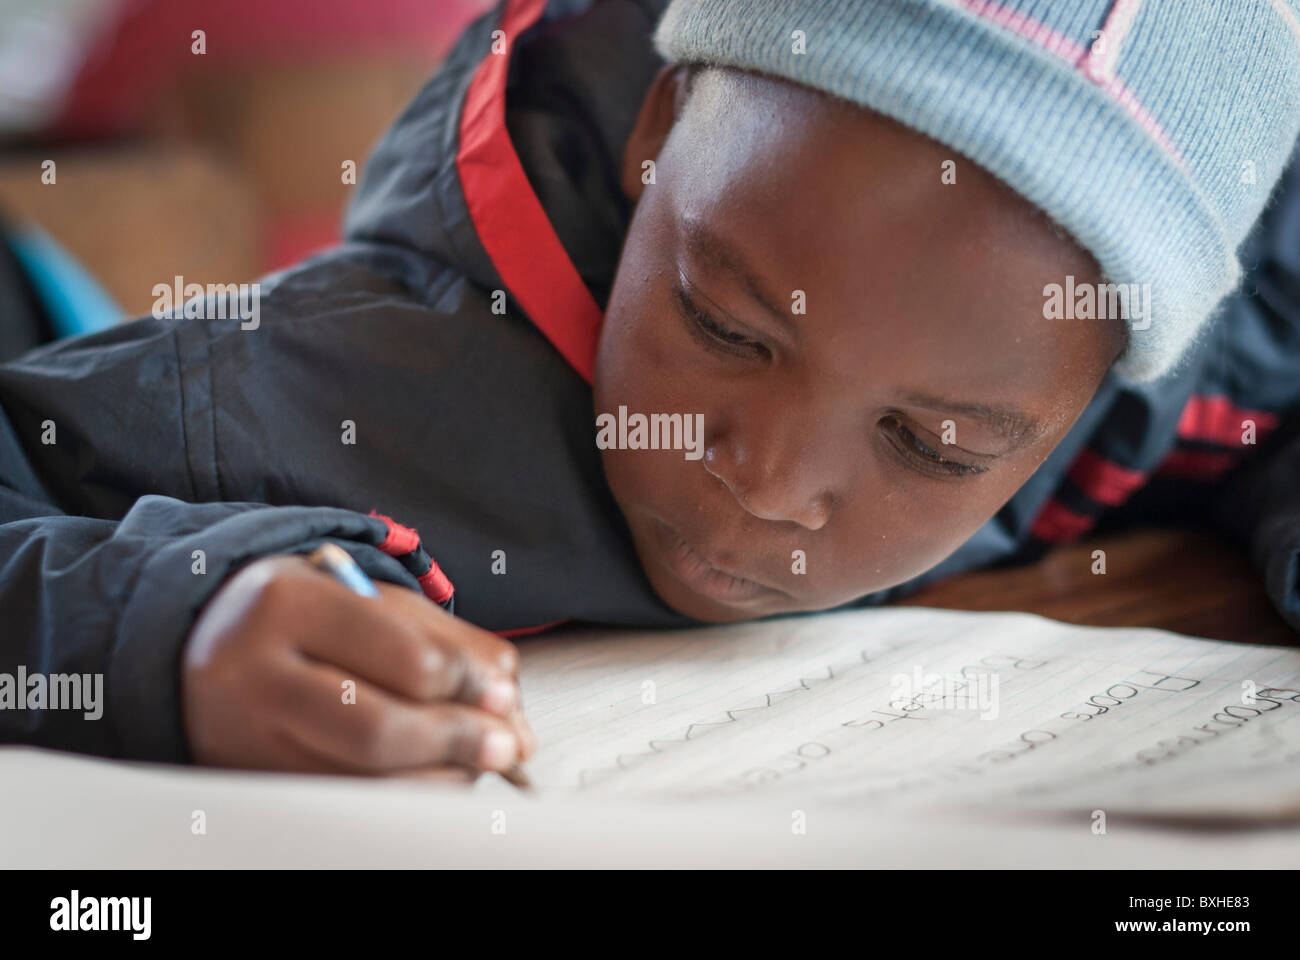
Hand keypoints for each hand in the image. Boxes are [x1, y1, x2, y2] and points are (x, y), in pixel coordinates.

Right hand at [180, 553, 534, 781]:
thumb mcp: (372, 601)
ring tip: (471, 761)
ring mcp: (240, 736)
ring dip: (436, 778)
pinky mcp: (245, 780)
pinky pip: (338, 803)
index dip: (468, 686)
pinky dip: (398, 795)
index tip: (501, 696)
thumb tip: (509, 707)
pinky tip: (427, 776)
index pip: (405, 659)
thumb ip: (450, 643)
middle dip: (456, 742)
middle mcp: (252, 673)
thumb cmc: (304, 615)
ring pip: (359, 780)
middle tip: (502, 745)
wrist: (201, 638)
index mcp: (288, 604)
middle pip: (378, 731)